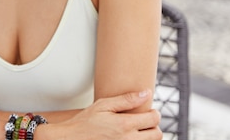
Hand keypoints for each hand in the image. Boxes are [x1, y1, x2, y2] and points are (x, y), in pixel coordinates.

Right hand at [47, 90, 161, 139]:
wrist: (72, 139)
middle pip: (157, 134)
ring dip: (149, 136)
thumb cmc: (85, 122)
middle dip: (154, 125)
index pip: (154, 119)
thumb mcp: (103, 105)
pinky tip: (130, 136)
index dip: (155, 113)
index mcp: (125, 125)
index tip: (149, 110)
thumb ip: (126, 100)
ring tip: (137, 129)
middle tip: (144, 120)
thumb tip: (146, 93)